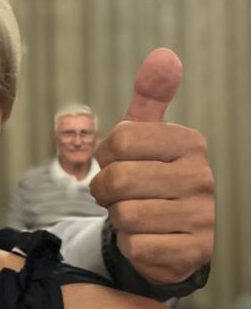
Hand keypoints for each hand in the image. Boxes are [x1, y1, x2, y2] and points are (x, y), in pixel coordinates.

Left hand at [90, 48, 213, 284]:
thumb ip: (149, 97)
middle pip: (118, 180)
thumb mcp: (146, 136)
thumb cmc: (151, 176)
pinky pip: (136, 246)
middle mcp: (203, 177)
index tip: (120, 163)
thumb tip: (164, 55)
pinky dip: (131, 245)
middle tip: (120, 194)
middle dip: (105, 190)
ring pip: (124, 215)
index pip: (119, 141)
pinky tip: (148, 238)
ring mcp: (203, 217)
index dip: (105, 156)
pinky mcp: (194, 253)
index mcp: (190, 143)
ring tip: (136, 215)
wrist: (173, 234)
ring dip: (118, 219)